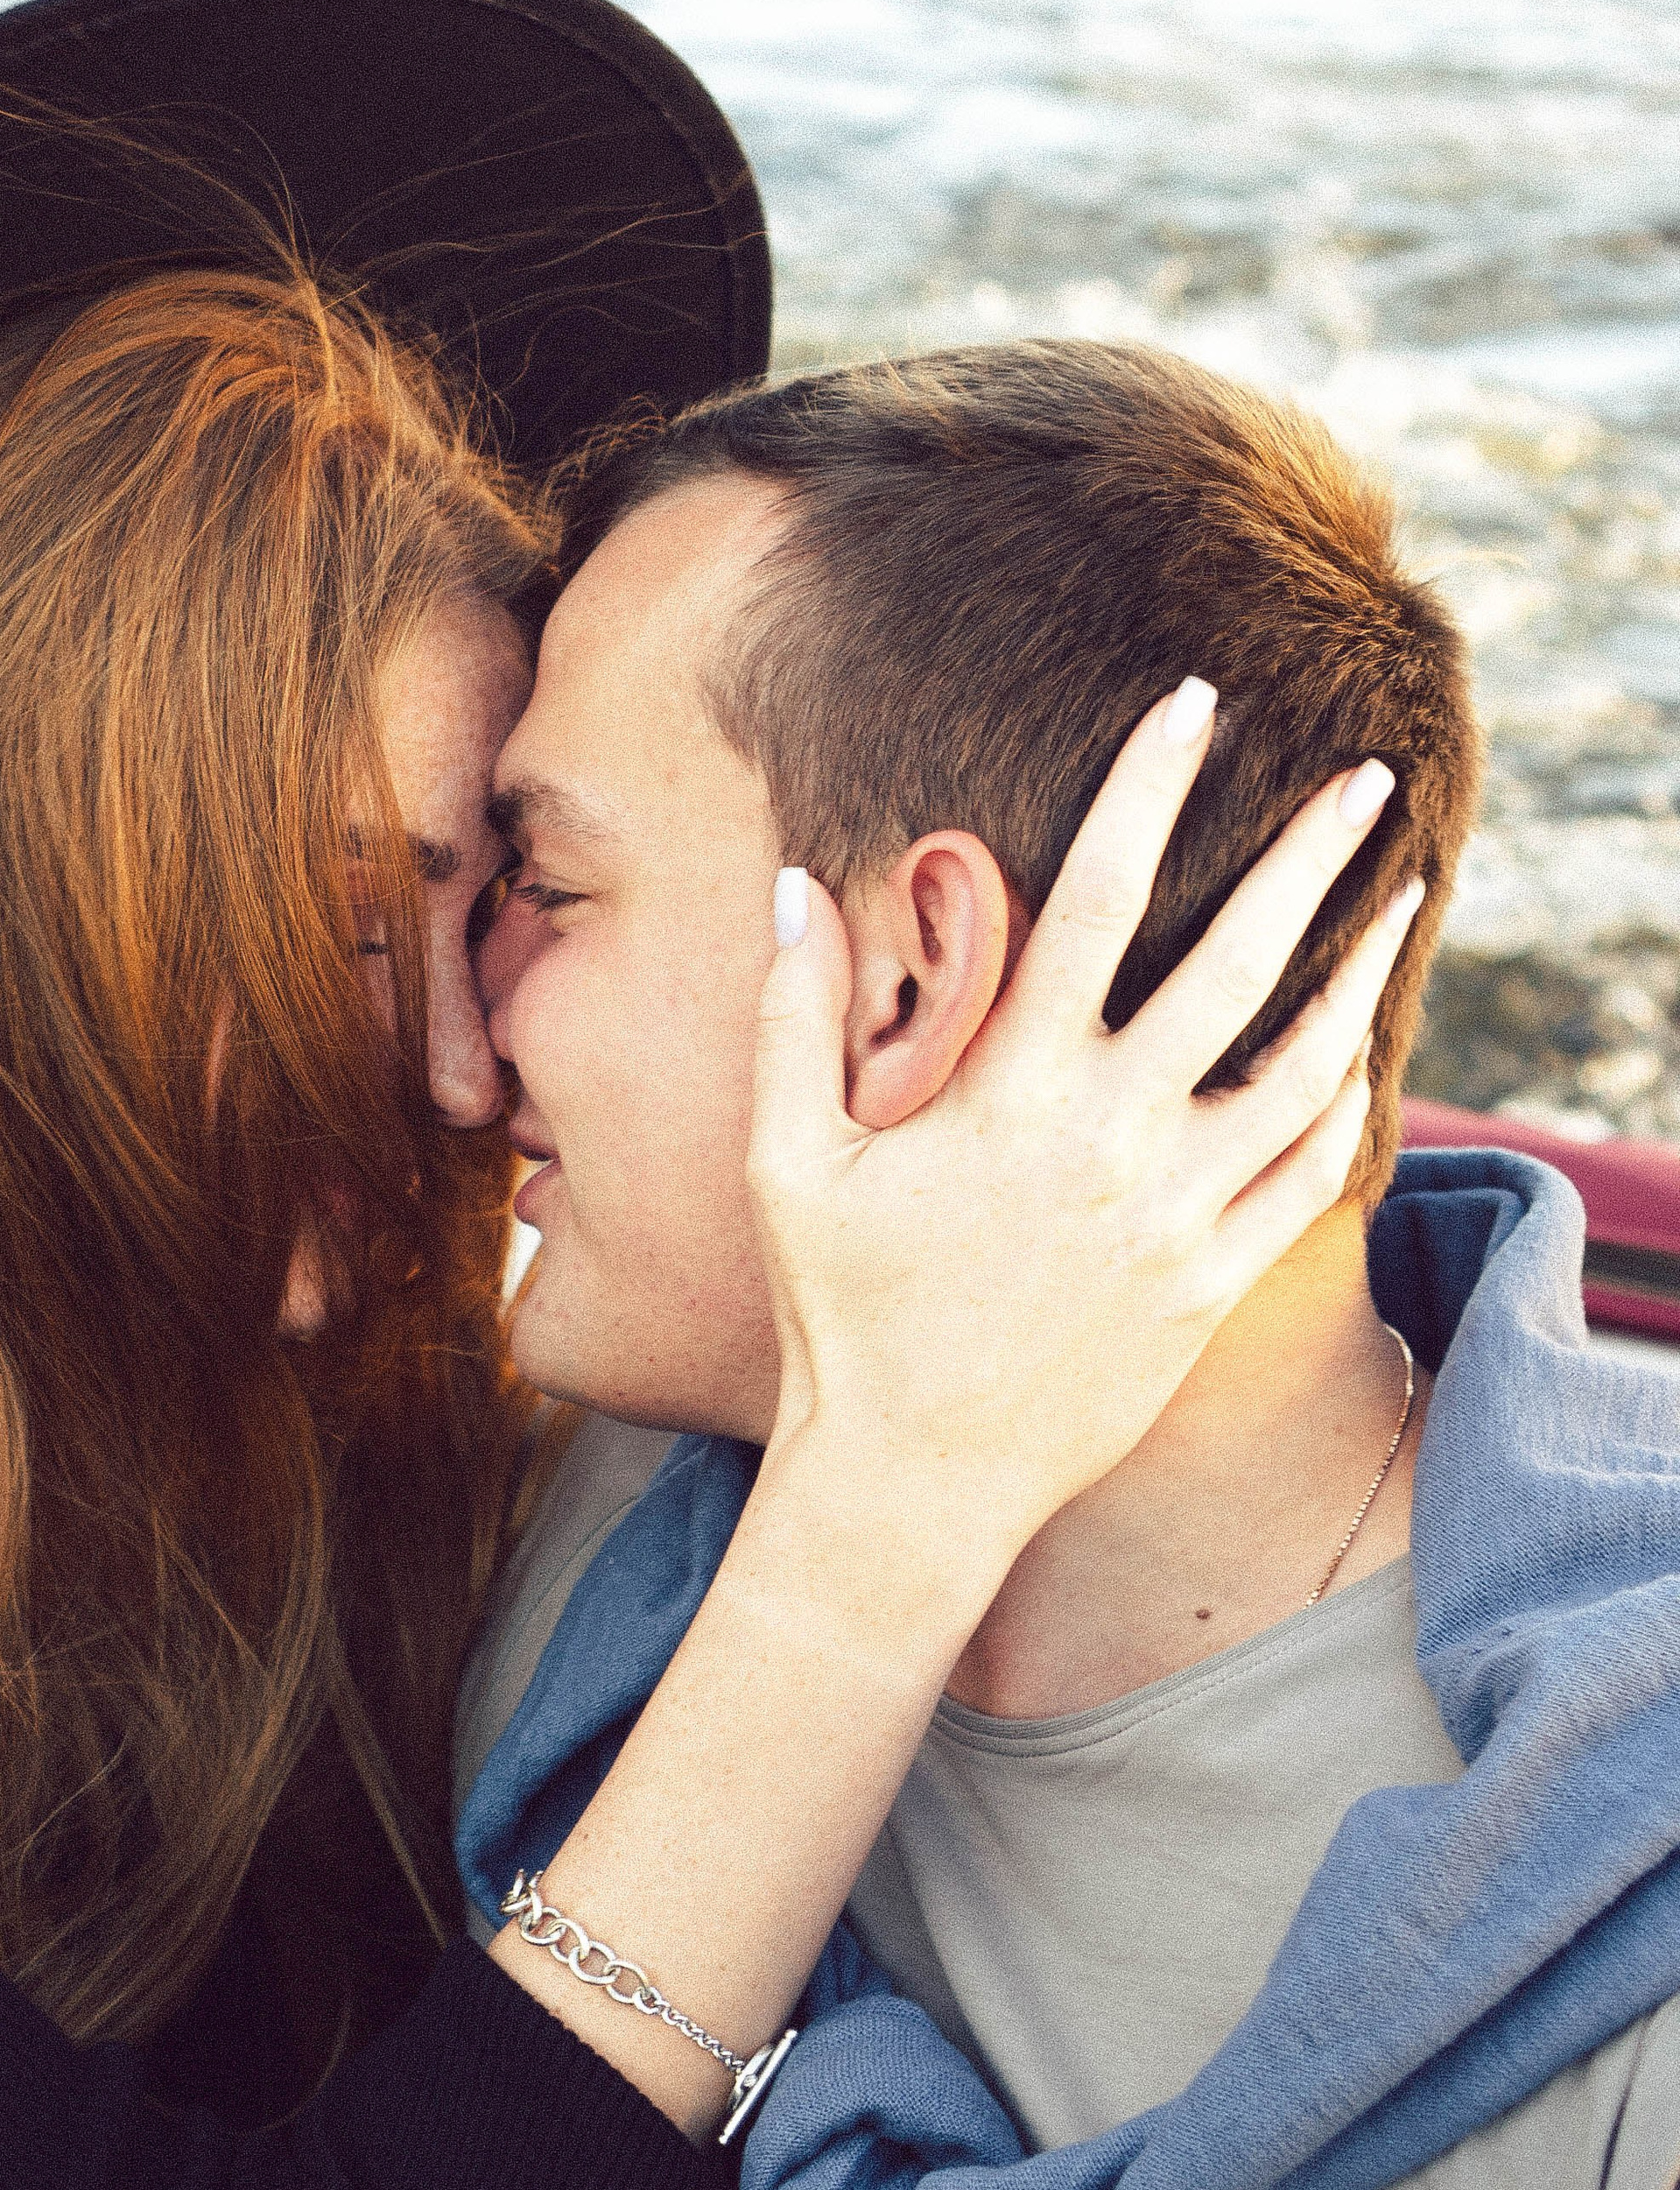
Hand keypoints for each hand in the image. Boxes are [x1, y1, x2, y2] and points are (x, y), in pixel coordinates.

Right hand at [748, 682, 1422, 1582]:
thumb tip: (796, 887)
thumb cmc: (840, 1314)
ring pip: (1306, 1069)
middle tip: (1365, 778)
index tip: (1191, 705)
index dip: (1147, 788)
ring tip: (1400, 893)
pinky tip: (1354, 1046)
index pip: (1098, 899)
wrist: (913, 1484)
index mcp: (1017, 1090)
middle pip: (1241, 963)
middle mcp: (1117, 1139)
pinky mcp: (1211, 1283)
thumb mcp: (789, 1159)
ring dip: (1359, 969)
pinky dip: (1339, 1098)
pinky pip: (1305, 1174)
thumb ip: (793, 1016)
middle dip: (1311, 858)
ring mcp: (1179, 1216)